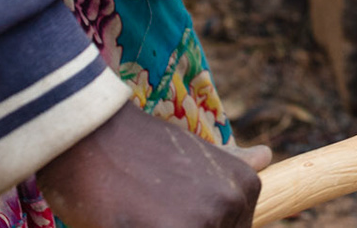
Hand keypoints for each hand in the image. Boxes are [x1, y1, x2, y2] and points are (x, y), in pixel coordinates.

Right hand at [37, 101, 264, 227]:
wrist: (91, 137)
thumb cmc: (139, 147)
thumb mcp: (196, 151)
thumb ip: (230, 165)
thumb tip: (265, 157)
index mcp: (245, 187)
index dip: (197, 227)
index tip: (170, 213)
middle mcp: (233, 204)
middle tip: (150, 212)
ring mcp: (205, 222)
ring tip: (139, 216)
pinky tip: (127, 222)